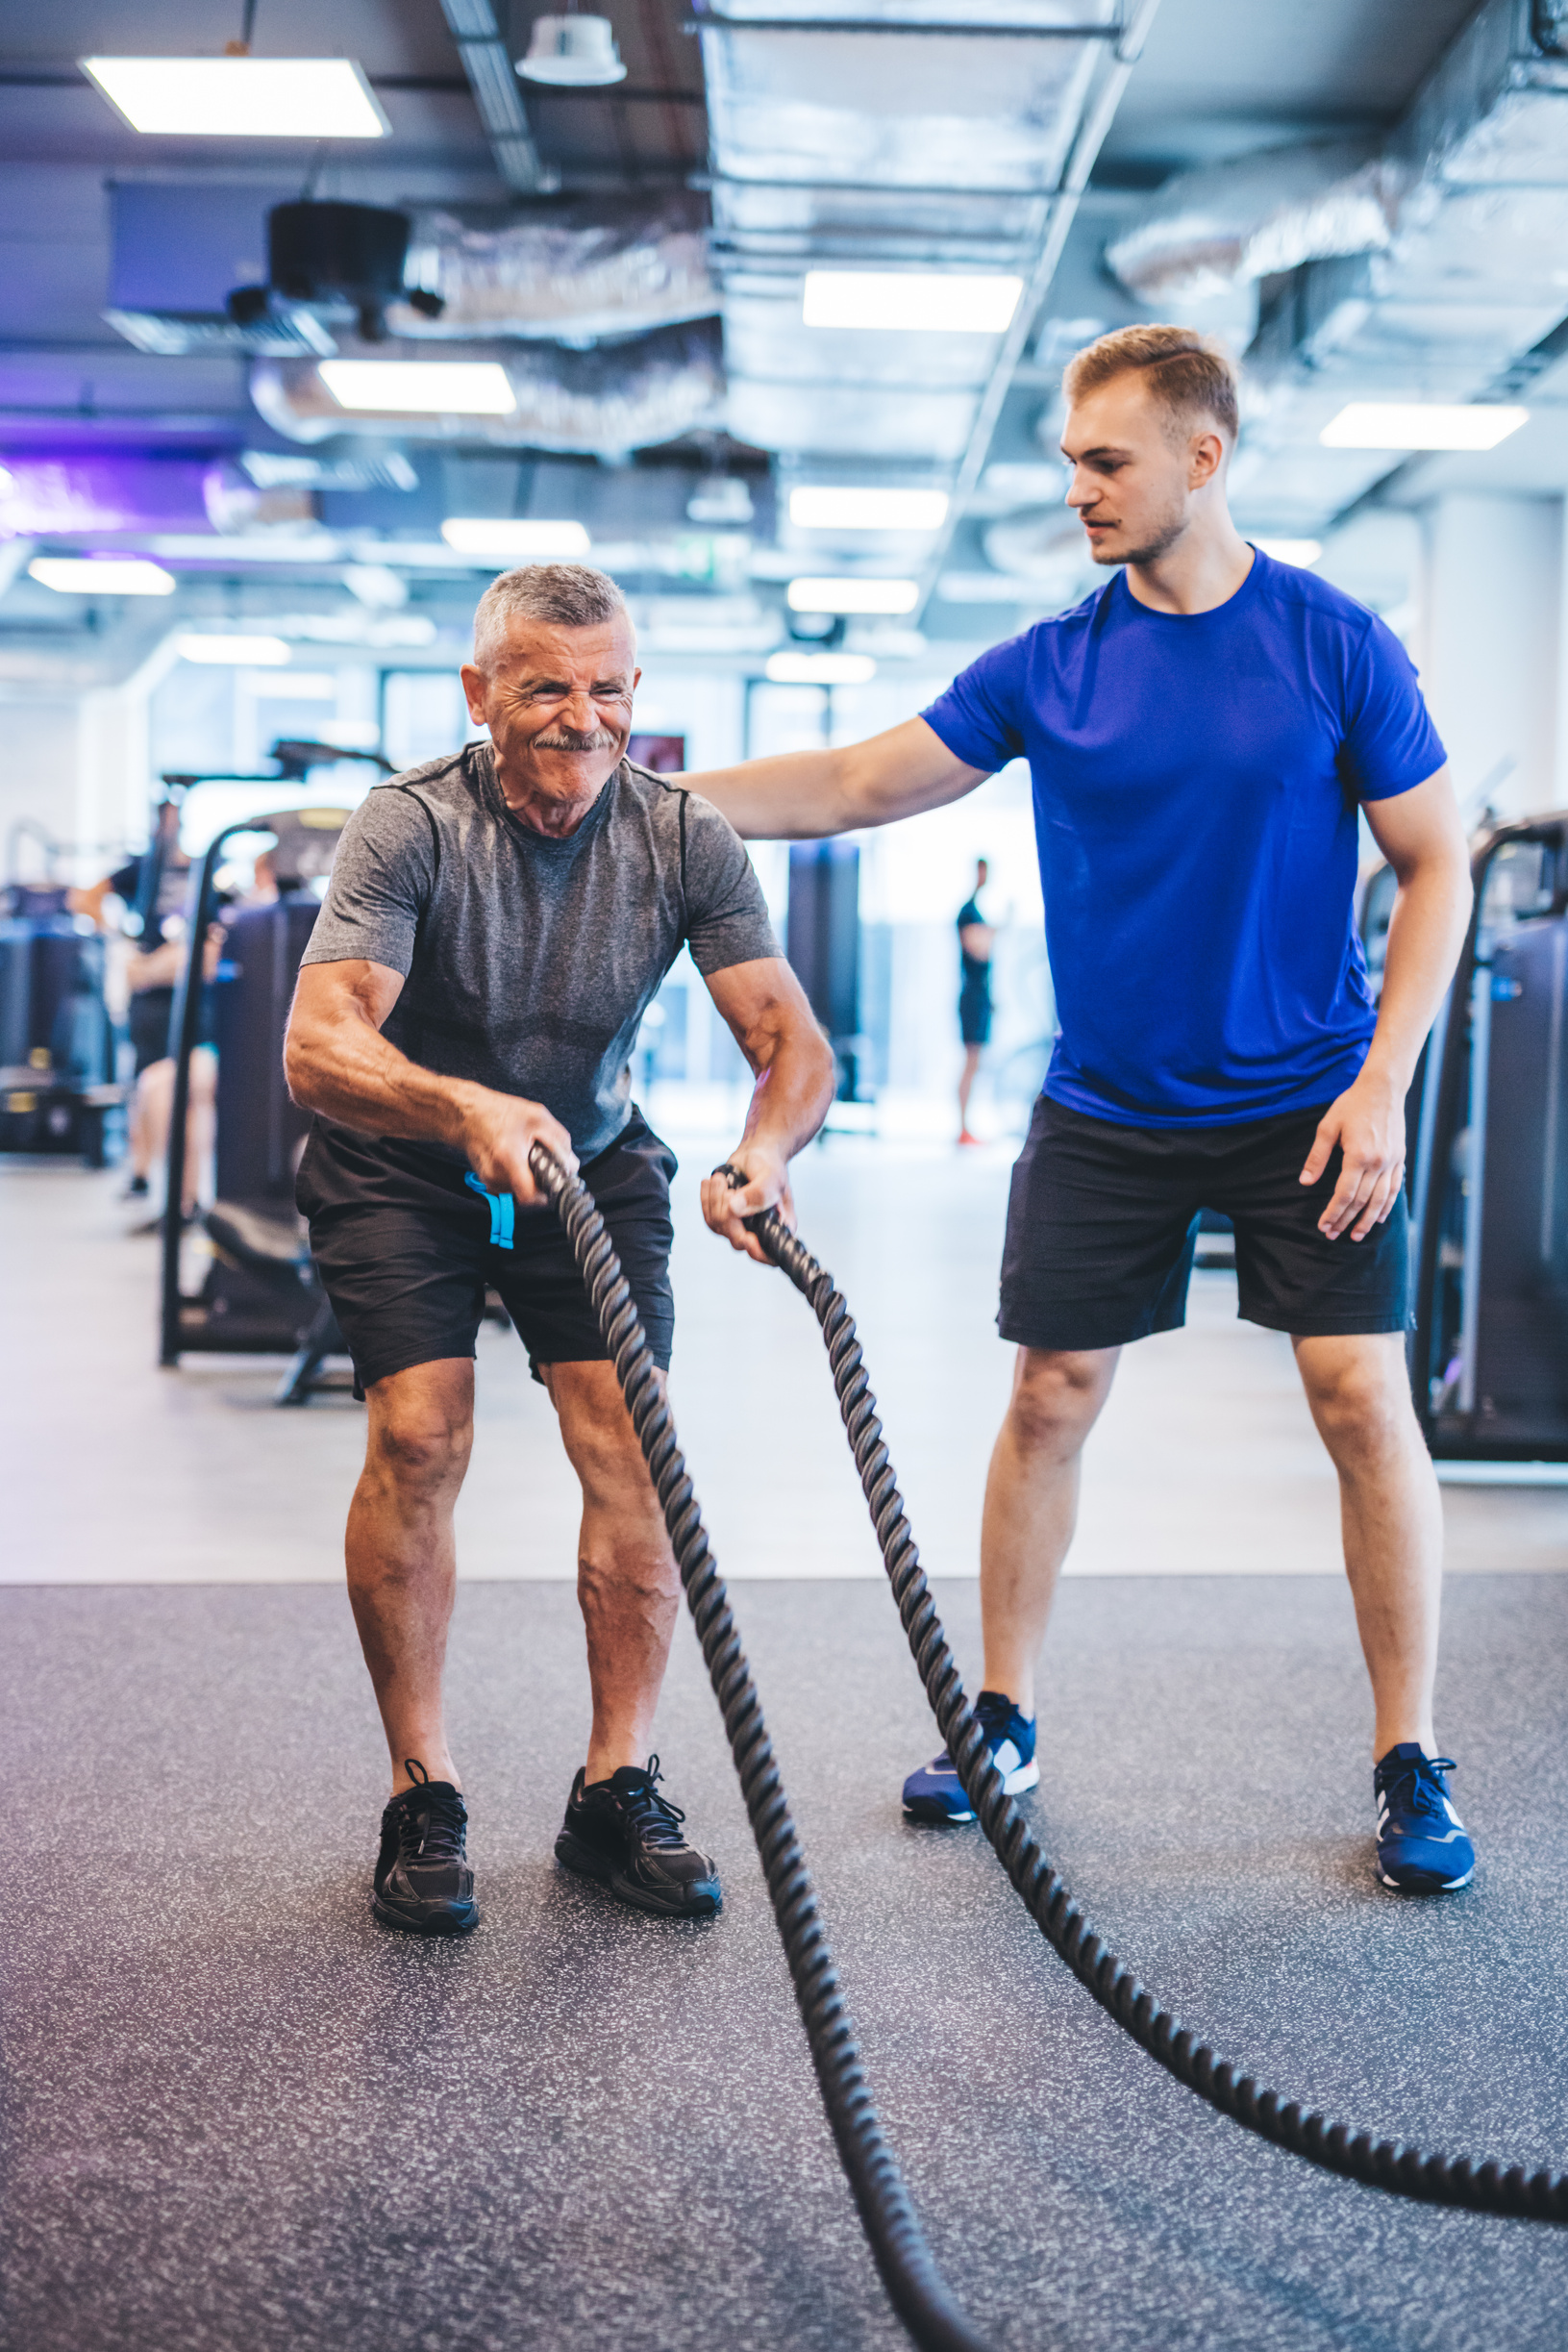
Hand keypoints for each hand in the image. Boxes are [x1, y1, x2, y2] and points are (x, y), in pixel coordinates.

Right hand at [460, 1089, 576, 1207]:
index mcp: (508, 1158)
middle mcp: (495, 1174)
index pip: (529, 1196)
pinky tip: (514, 1158)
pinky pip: (509, 1186)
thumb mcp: (538, 1117)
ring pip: (518, 1191)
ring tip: (523, 1155)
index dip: (545, 1195)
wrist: (466, 1114)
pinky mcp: (486, 1181)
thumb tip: (572, 1166)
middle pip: (526, 1195)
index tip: (552, 1184)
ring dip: (527, 1178)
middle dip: (538, 1181)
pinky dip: (516, 1176)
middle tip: (538, 1160)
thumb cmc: (500, 1112)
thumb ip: (559, 1142)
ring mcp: (488, 1180)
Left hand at [700, 1143, 793, 1263]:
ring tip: (720, 1179)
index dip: (757, 1251)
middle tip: (729, 1187)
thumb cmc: (769, 1165)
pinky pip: (709, 1218)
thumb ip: (758, 1194)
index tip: (748, 1237)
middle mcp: (760, 1231)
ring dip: (714, 1200)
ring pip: (719, 1227)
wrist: (756, 1153)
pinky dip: (705, 1199)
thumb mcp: (770, 1177)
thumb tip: (734, 1209)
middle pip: (737, 1239)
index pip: (768, 1254)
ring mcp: (741, 1227)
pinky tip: (710, 1183)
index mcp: (779, 1227)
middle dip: (727, 1212)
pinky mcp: (724, 1219)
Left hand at [1299, 1069, 1405, 1240]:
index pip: (1344, 1194)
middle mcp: (1378, 1163)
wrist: (1383, 1089)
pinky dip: (1387, 1206)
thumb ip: (1317, 1156)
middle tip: (1333, 1235)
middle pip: (1361, 1201)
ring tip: (1356, 1235)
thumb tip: (1305, 1182)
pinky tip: (1379, 1218)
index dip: (1333, 1213)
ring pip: (1381, 1200)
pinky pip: (1395, 1189)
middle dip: (1346, 1221)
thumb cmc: (1352, 1105)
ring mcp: (1392, 1162)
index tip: (1323, 1225)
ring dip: (1368, 1221)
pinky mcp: (1400, 1159)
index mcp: (1358, 1155)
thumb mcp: (1328, 1127)